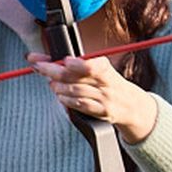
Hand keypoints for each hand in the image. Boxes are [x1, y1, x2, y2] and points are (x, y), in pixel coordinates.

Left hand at [44, 54, 161, 141]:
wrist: (132, 106)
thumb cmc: (110, 84)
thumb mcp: (101, 69)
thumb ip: (80, 64)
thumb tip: (53, 59)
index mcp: (105, 69)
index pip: (89, 66)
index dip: (76, 64)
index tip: (64, 60)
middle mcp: (105, 84)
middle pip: (76, 78)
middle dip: (53, 71)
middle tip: (39, 67)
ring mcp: (104, 99)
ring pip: (75, 92)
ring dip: (58, 87)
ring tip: (52, 83)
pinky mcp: (102, 112)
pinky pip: (81, 106)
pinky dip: (67, 100)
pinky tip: (61, 96)